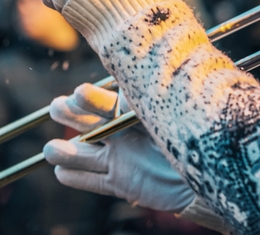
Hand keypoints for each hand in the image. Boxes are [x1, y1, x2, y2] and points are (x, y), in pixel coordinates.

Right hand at [44, 83, 194, 212]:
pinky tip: (61, 173)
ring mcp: (120, 158)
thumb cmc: (190, 130)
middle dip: (70, 114)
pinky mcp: (121, 183)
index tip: (80, 93)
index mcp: (132, 111)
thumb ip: (146, 98)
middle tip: (58, 108)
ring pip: (85, 154)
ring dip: (67, 151)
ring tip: (52, 149)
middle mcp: (122, 132)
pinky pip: (94, 181)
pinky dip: (77, 178)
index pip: (105, 101)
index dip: (90, 98)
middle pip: (87, 122)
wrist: (207, 169)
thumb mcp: (168, 110)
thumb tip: (129, 77)